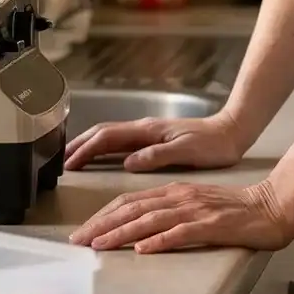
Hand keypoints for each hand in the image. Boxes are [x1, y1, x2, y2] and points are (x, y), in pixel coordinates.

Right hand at [62, 113, 247, 172]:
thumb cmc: (213, 144)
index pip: (107, 138)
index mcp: (148, 131)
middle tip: (61, 162)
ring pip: (110, 137)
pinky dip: (105, 150)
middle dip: (80, 146)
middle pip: (103, 134)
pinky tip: (102, 159)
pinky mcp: (154, 140)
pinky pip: (121, 143)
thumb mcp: (186, 151)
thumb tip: (127, 162)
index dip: (85, 150)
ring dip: (90, 147)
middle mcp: (144, 129)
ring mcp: (148, 133)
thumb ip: (156, 155)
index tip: (69, 164)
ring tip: (73, 160)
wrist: (232, 132)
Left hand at [67, 180, 293, 252]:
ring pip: (150, 220)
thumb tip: (139, 231)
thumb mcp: (195, 204)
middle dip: (101, 225)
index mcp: (173, 192)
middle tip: (78, 241)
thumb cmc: (234, 211)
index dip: (103, 215)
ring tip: (100, 246)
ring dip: (122, 234)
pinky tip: (143, 250)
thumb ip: (168, 212)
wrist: (271, 207)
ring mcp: (195, 210)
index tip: (83, 232)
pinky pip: (181, 232)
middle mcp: (179, 197)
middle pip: (132, 209)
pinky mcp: (212, 225)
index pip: (129, 201)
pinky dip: (160, 241)